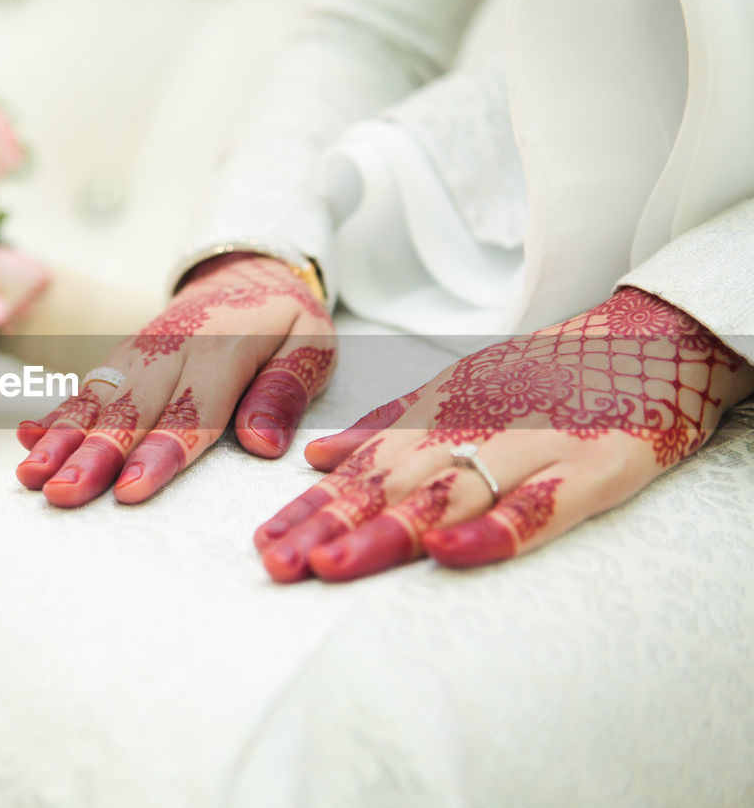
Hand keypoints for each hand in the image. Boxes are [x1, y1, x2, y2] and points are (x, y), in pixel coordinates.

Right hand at [16, 252, 335, 506]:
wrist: (245, 272)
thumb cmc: (283, 322)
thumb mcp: (312, 345)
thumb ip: (286, 390)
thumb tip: (264, 444)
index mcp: (225, 346)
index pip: (192, 408)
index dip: (161, 451)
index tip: (132, 489)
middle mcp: (172, 348)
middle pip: (130, 408)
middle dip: (93, 453)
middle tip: (65, 493)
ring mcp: (139, 351)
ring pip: (97, 399)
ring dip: (62, 440)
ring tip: (32, 477)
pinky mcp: (121, 357)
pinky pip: (85, 386)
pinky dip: (55, 413)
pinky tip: (27, 440)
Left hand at [255, 287, 753, 581]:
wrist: (644, 344)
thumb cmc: (543, 379)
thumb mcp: (455, 393)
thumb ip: (388, 429)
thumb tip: (318, 458)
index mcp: (435, 423)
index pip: (360, 474)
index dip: (310, 510)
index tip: (264, 544)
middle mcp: (471, 434)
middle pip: (389, 488)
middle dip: (327, 526)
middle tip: (277, 563)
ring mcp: (530, 450)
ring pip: (447, 496)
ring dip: (386, 532)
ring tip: (331, 562)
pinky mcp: (591, 469)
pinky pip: (538, 506)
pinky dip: (493, 529)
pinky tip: (448, 552)